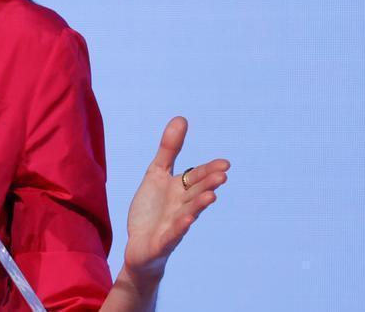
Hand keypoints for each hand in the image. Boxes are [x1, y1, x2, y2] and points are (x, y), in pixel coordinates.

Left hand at [121, 116, 228, 285]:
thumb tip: (181, 118)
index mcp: (180, 191)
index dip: (209, 171)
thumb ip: (169, 149)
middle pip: (196, 194)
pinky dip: (179, 227)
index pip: (197, 178)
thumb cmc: (151, 210)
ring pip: (189, 213)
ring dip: (199, 205)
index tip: (225, 164)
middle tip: (223, 175)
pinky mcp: (162, 242)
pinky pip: (172, 234)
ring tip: (211, 195)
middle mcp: (181, 207)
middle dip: (208, 184)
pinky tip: (186, 220)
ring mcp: (173, 225)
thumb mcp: (156, 174)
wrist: (139, 246)